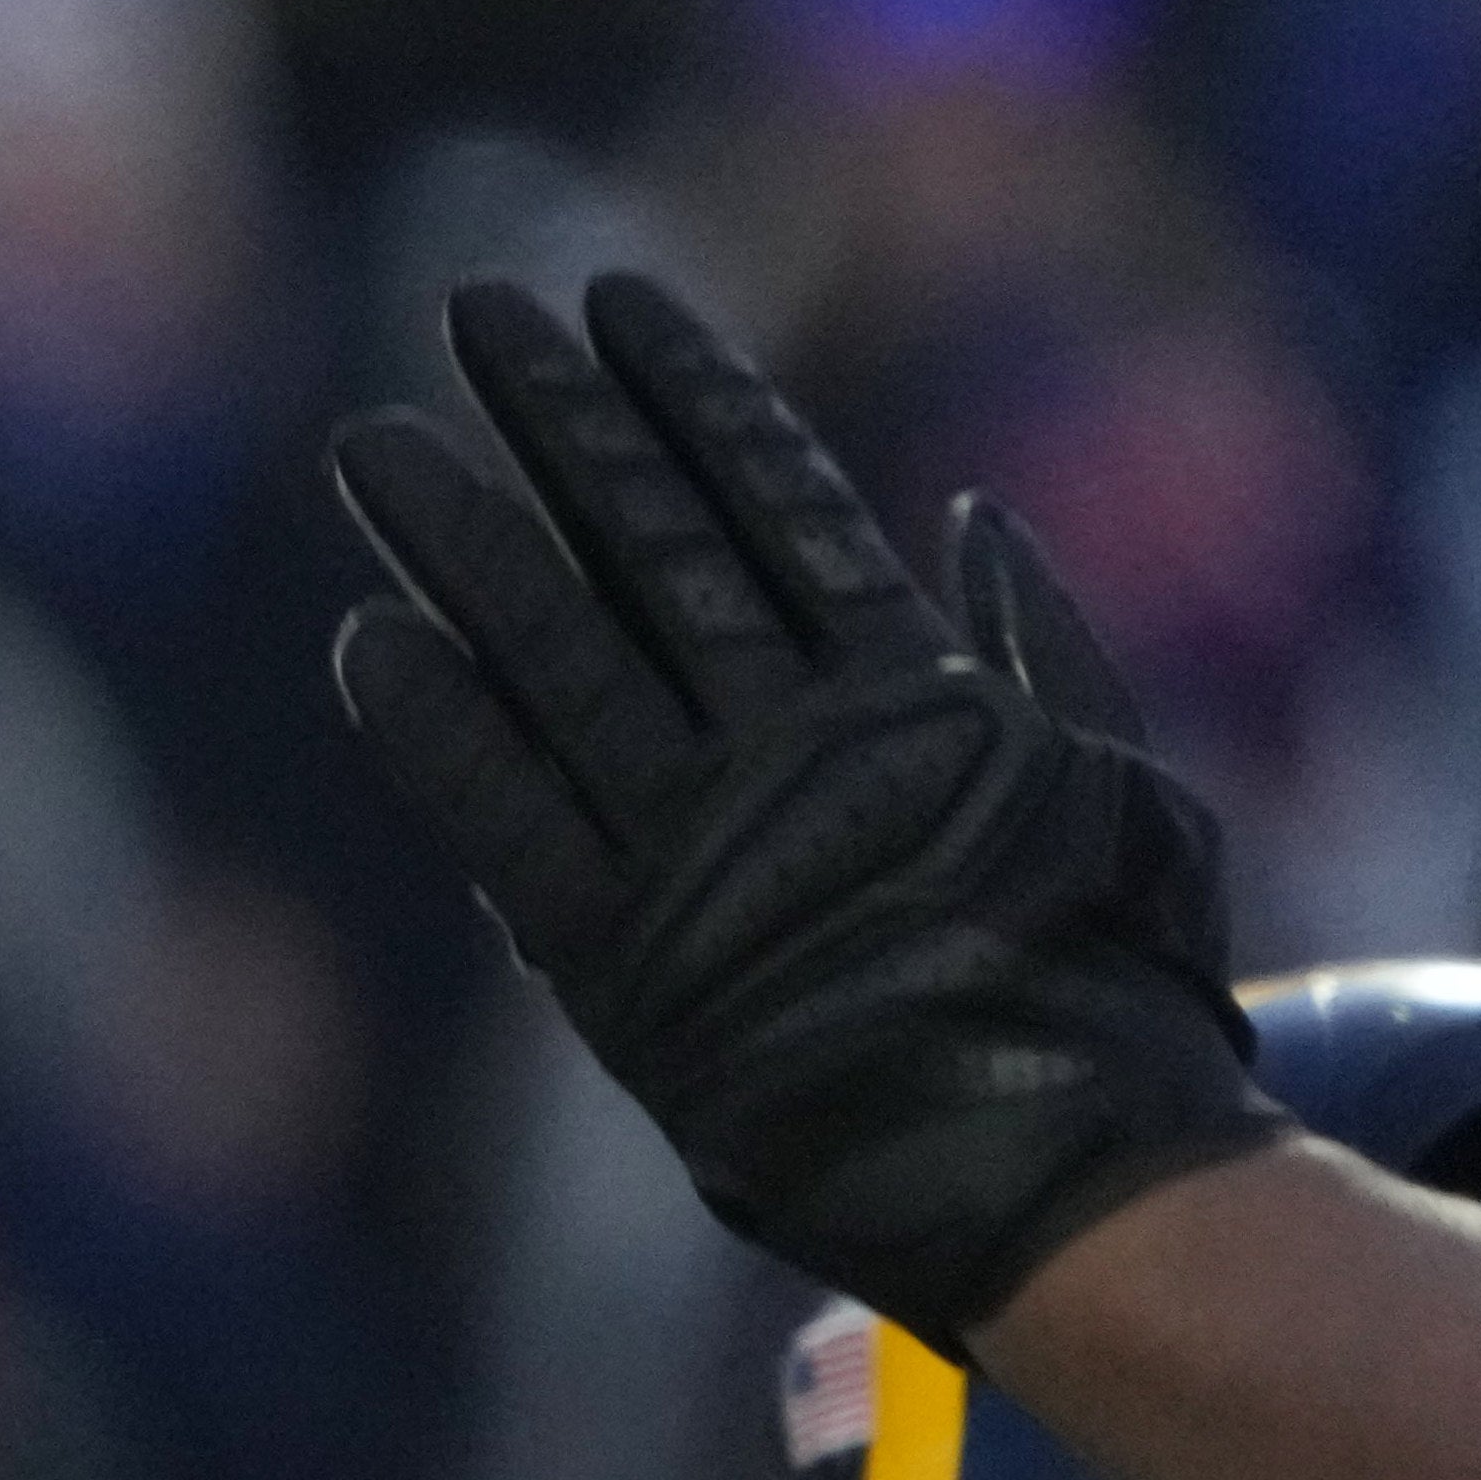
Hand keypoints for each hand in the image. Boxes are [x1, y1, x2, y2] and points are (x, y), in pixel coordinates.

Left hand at [327, 272, 1282, 1345]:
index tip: (622, 304)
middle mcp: (794, 746)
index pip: (777, 509)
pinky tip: (369, 638)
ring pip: (564, 652)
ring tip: (372, 440)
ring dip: (466, 541)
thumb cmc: (1108, 988)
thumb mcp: (1111, 791)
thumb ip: (1035, 651)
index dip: (694, 401)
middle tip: (476, 309)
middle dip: (563, 426)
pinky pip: (512, 818)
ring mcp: (707, 843)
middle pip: (652, 547)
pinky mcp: (629, 956)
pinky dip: (441, 732)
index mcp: (911, 696)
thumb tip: (968, 514)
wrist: (1075, 1175)